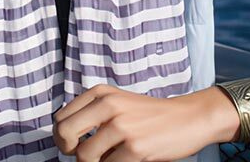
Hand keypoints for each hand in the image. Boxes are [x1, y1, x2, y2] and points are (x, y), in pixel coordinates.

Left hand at [53, 84, 231, 161]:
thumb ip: (92, 114)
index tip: (72, 145)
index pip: (60, 118)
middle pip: (64, 134)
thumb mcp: (118, 102)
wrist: (189, 118)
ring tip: (108, 159)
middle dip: (68, 151)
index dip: (61, 137)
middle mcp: (108, 105)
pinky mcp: (136, 147)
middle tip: (81, 157)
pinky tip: (124, 161)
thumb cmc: (149, 115)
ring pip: (84, 156)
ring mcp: (122, 126)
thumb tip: (65, 140)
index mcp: (100, 93)